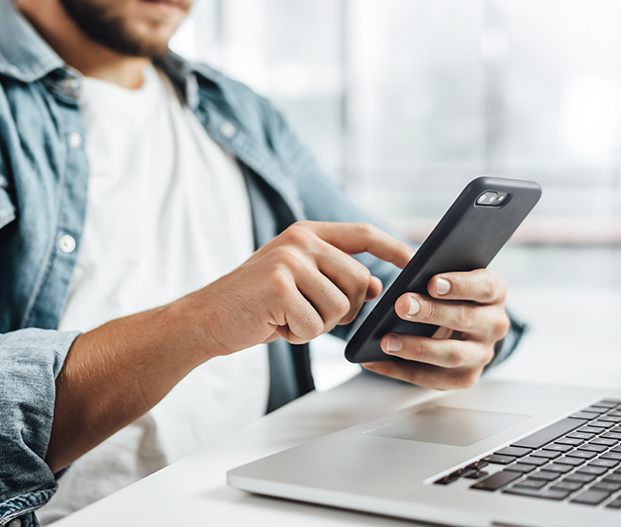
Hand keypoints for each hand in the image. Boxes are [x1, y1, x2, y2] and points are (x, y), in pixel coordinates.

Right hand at [180, 221, 412, 357]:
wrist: (205, 319)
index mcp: (307, 233)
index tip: (415, 263)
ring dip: (318, 326)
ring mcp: (289, 260)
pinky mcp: (279, 287)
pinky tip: (275, 326)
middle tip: (308, 315)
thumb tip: (379, 288)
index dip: (393, 249)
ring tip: (286, 318)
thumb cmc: (255, 305)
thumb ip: (335, 277)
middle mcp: (300, 240)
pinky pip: (315, 324)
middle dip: (344, 311)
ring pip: (340, 307)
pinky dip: (298, 335)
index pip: (363, 234)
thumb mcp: (298, 281)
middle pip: (360, 282)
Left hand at [362, 269, 509, 389]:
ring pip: (452, 354)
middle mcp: (494, 325)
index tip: (432, 282)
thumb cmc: (453, 298)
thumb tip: (408, 278)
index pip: (485, 287)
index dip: (459, 284)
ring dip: (416, 347)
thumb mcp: (452, 281)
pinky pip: (432, 377)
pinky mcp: (465, 378)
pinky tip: (376, 360)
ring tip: (386, 340)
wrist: (465, 331)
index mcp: (494, 294)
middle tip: (401, 306)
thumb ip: (438, 278)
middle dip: (430, 313)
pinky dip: (400, 370)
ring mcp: (482, 354)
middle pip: (464, 318)